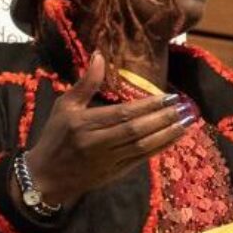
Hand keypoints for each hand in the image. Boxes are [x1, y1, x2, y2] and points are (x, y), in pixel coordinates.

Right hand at [21, 52, 196, 208]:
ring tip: (186, 122)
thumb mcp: (65, 106)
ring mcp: (108, 160)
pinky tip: (174, 138)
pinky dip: (159, 149)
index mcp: (84, 123)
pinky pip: (141, 160)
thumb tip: (100, 55)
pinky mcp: (115, 173)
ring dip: (166, 135)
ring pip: (142, 147)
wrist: (46, 177)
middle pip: (136, 130)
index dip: (147, 106)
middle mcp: (97, 143)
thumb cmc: (55, 136)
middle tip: (184, 107)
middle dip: (162, 119)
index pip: (122, 114)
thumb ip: (86, 83)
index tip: (168, 96)